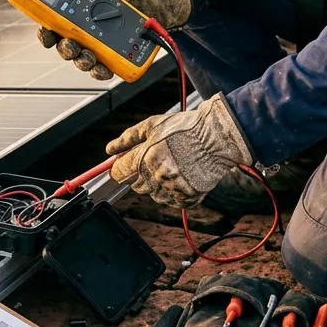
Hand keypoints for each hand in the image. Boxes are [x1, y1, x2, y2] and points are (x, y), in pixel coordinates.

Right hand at [36, 0, 191, 79]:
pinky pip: (104, 68)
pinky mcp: (114, 55)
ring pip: (82, 59)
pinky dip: (101, 71)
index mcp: (74, 14)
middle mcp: (83, 32)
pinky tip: (103, 69)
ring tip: (88, 57)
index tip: (44, 33)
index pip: (53, 27)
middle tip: (70, 45)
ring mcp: (98, 45)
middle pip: (65, 47)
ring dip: (81, 62)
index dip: (45, 34)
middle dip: (65, 50)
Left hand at [106, 95, 252, 207]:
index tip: (123, 164)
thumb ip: (128, 138)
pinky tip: (181, 174)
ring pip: (153, 194)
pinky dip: (173, 191)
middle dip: (139, 174)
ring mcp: (174, 189)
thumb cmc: (184, 128)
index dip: (119, 168)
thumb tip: (110, 149)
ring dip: (156, 183)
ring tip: (172, 164)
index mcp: (146, 158)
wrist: (216, 137)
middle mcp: (158, 176)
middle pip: (135, 185)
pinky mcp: (188, 198)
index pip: (120, 173)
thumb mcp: (152, 125)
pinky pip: (171, 200)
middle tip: (154, 158)